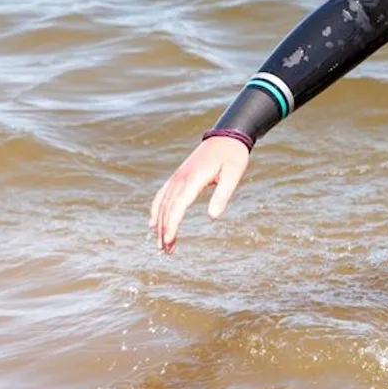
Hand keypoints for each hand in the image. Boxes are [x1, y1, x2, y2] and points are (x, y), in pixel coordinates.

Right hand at [149, 135, 250, 252]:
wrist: (227, 136)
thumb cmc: (233, 156)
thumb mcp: (234, 174)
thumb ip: (222, 195)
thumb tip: (213, 217)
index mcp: (193, 178)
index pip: (177, 206)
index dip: (172, 225)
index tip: (169, 242)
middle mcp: (181, 178)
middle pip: (167, 208)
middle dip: (165, 231)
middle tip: (167, 252)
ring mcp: (177, 176)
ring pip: (163, 204)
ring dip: (161, 225)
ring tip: (162, 245)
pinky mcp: (178, 176)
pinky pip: (162, 195)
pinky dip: (156, 210)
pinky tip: (153, 223)